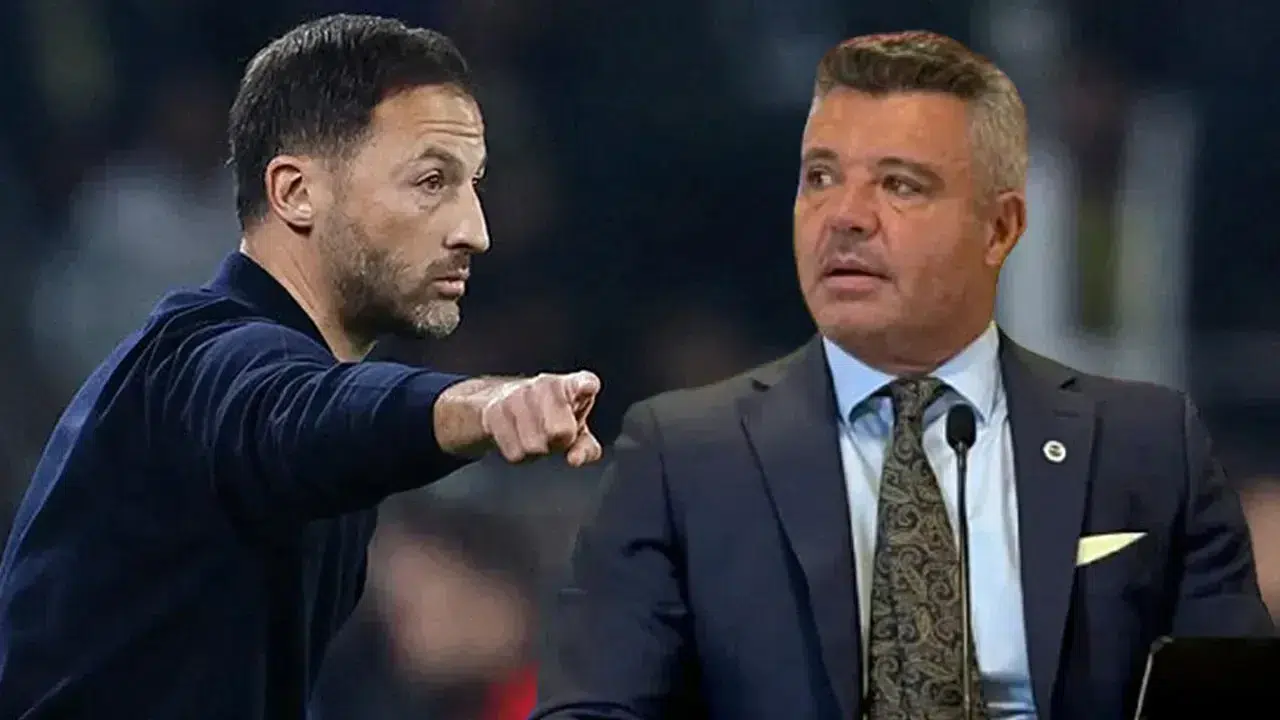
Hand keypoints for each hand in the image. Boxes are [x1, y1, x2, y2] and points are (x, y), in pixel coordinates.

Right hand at [480, 371, 601, 465]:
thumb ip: (585, 447)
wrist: (507, 402)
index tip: (587, 387)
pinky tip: (518, 437)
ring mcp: (519, 393)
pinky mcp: (495, 409)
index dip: (585, 385)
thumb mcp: (576, 431)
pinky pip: (514, 451)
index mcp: (572, 385)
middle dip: (559, 443)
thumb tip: (575, 459)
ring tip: (536, 435)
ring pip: (534, 445)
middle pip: (560, 431)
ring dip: (537, 450)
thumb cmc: (551, 416)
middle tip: (555, 437)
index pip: (584, 381)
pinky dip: (518, 453)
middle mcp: (546, 383)